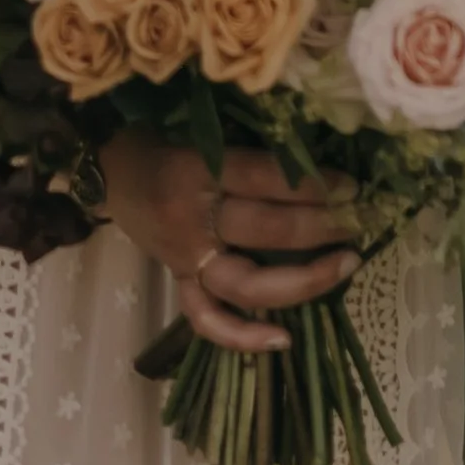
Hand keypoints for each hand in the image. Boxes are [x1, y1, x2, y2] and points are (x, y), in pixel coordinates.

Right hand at [99, 132, 359, 353]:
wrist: (103, 165)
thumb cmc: (159, 134)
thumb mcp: (199, 124)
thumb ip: (248, 140)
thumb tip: (313, 148)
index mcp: (197, 168)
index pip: (264, 178)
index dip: (312, 183)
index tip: (352, 184)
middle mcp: (192, 218)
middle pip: (266, 229)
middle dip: (322, 226)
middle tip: (361, 219)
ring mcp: (184, 257)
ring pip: (247, 284)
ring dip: (303, 280)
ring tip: (345, 266)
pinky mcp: (178, 281)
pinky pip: (208, 319)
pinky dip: (243, 337)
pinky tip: (284, 340)